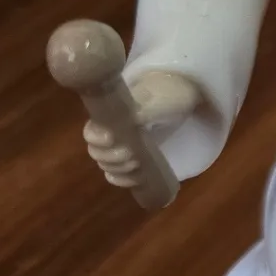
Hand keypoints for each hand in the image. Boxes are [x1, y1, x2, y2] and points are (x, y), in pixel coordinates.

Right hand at [83, 70, 199, 189]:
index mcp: (109, 116)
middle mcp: (111, 133)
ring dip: (118, 169)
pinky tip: (136, 180)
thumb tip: (130, 121)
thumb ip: (141, 110)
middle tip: (129, 154)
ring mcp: (123, 148)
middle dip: (110, 157)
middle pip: (97, 153)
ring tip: (136, 165)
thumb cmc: (166, 95)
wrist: (184, 98)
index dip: (95, 139)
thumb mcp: (155, 100)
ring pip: (107, 165)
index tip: (111, 139)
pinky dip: (124, 179)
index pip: (91, 132)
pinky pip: (121, 175)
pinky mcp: (136, 160)